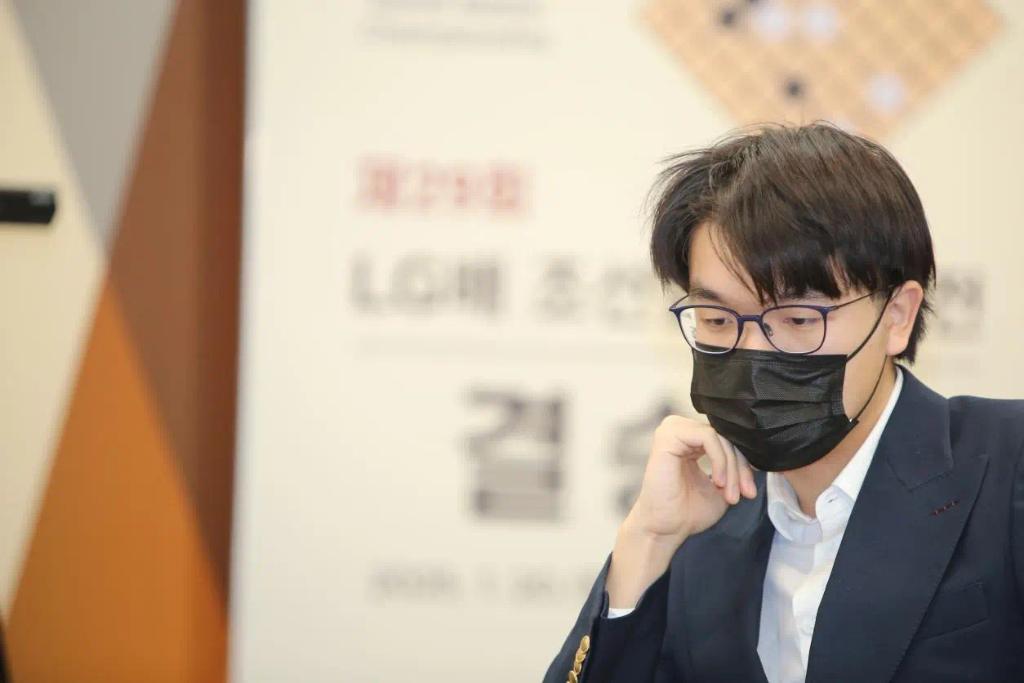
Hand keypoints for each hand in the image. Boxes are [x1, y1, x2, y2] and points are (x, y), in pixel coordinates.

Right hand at [606, 416, 756, 608]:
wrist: (666, 529)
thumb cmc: (688, 511)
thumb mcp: (722, 486)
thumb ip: (735, 468)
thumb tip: (758, 457)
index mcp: (690, 440)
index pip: (726, 441)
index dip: (743, 465)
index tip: (750, 493)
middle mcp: (681, 430)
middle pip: (725, 438)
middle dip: (740, 468)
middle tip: (745, 494)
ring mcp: (673, 430)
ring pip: (719, 437)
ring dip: (731, 467)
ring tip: (730, 494)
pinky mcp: (668, 436)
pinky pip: (708, 436)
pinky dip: (719, 460)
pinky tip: (718, 482)